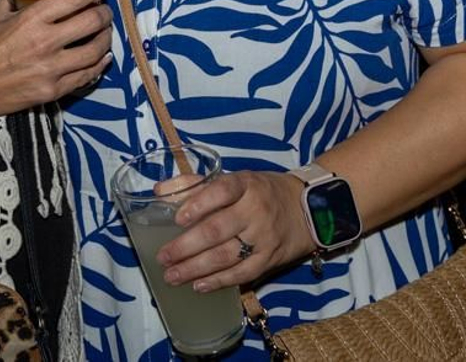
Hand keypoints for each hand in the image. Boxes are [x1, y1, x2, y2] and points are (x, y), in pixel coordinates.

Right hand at [0, 0, 111, 118]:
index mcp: (31, 19)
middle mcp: (46, 42)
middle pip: (92, 22)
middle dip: (105, 13)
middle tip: (105, 11)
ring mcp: (52, 69)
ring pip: (95, 51)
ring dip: (106, 38)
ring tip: (105, 33)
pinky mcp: (54, 90)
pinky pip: (86, 76)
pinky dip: (99, 64)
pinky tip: (102, 58)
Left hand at [155, 170, 313, 293]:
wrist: (307, 210)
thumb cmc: (260, 193)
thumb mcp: (235, 180)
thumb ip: (196, 184)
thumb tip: (159, 192)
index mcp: (245, 184)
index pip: (222, 191)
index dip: (199, 204)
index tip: (178, 219)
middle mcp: (255, 210)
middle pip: (218, 230)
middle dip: (186, 246)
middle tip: (163, 257)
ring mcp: (264, 237)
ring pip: (226, 255)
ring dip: (196, 268)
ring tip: (172, 275)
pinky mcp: (269, 259)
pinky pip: (242, 273)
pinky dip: (219, 281)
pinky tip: (199, 285)